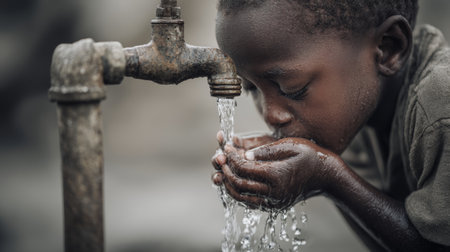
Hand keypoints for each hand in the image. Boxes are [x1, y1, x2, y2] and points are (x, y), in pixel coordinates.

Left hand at [217, 137, 338, 209]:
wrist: (327, 176)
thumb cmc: (310, 156)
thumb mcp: (289, 145)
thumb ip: (265, 151)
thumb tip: (244, 155)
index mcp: (276, 175)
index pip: (243, 168)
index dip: (231, 157)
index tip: (226, 147)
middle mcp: (274, 192)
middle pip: (238, 184)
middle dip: (226, 170)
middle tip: (221, 158)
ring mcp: (274, 201)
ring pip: (241, 197)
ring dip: (228, 183)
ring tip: (224, 169)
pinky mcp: (274, 205)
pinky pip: (249, 202)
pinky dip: (238, 192)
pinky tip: (235, 179)